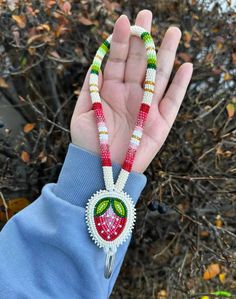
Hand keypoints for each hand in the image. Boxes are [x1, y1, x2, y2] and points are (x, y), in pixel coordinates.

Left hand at [71, 10, 192, 172]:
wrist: (101, 169)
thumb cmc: (88, 142)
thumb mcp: (82, 112)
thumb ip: (90, 87)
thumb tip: (97, 61)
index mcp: (111, 90)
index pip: (118, 59)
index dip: (121, 41)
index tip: (124, 20)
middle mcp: (130, 94)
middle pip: (140, 62)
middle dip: (144, 38)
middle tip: (148, 14)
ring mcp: (147, 107)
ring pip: (159, 76)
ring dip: (166, 54)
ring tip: (172, 32)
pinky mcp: (161, 123)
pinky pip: (173, 101)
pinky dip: (181, 85)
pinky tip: (187, 65)